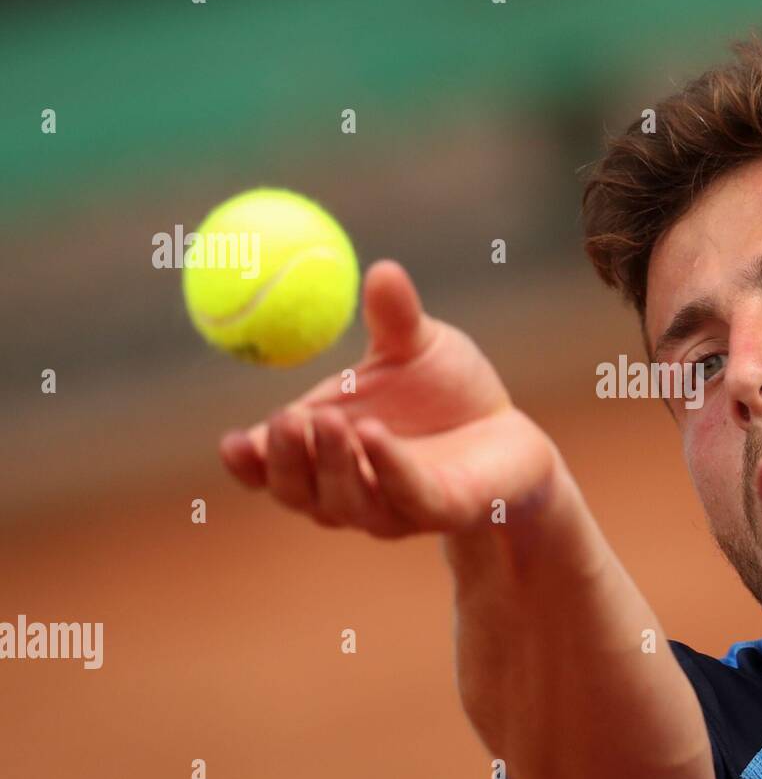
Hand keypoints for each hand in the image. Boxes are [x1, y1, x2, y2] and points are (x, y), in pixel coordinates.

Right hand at [219, 260, 556, 537]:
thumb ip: (394, 318)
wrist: (512, 435)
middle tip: (283, 419)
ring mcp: (393, 507)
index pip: (270, 469)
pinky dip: (388, 468)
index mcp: (323, 450)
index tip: (231, 440)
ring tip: (327, 420)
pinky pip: (407, 495)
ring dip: (331, 464)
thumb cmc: (450, 393)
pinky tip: (375, 435)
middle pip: (298, 490)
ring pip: (346, 502)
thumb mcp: (418, 347)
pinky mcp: (441, 510)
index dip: (248, 461)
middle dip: (286, 460)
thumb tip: (380, 268)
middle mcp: (348, 489)